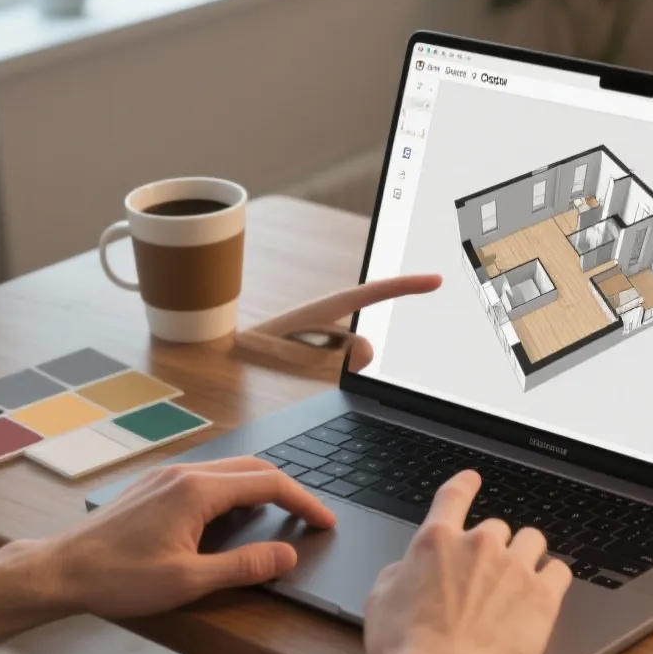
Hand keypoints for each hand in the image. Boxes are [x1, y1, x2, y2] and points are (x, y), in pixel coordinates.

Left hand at [38, 457, 336, 619]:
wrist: (59, 570)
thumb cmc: (118, 578)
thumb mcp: (188, 581)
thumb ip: (244, 567)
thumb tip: (287, 554)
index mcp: (197, 491)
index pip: (269, 483)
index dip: (304, 501)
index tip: (324, 522)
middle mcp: (183, 473)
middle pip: (252, 468)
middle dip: (288, 489)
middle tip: (310, 517)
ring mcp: (165, 476)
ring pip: (228, 471)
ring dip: (259, 489)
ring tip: (278, 518)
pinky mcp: (152, 487)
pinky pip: (205, 478)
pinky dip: (232, 492)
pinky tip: (231, 518)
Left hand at [244, 273, 441, 371]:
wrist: (215, 358)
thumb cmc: (251, 354)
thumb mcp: (295, 355)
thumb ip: (338, 355)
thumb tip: (369, 349)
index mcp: (327, 306)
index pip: (377, 292)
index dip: (408, 285)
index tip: (436, 279)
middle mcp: (328, 316)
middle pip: (361, 339)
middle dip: (346, 359)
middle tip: (304, 364)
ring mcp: (322, 332)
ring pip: (346, 358)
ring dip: (325, 369)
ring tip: (284, 366)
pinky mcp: (315, 348)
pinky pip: (333, 364)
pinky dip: (320, 372)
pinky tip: (290, 374)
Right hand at [363, 471, 571, 653]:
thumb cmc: (406, 648)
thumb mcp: (379, 603)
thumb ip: (395, 575)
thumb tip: (404, 570)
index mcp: (436, 541)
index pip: (453, 497)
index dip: (464, 484)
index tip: (472, 479)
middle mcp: (478, 545)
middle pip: (496, 527)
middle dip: (492, 547)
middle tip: (486, 576)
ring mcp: (514, 567)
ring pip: (532, 541)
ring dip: (525, 555)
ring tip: (519, 580)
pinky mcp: (543, 596)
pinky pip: (559, 570)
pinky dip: (552, 578)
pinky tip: (546, 591)